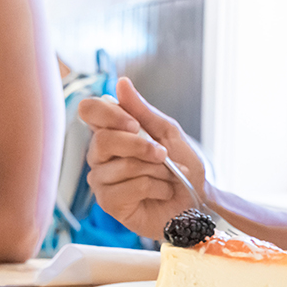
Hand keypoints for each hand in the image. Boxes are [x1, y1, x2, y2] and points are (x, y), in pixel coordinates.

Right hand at [77, 76, 206, 240]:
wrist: (198, 199)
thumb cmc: (182, 165)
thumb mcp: (168, 132)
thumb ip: (143, 110)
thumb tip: (121, 83)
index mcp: (112, 131)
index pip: (89, 111)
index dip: (108, 114)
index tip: (135, 124)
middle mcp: (100, 155)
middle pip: (103, 140)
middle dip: (141, 146)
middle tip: (163, 154)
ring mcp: (102, 180)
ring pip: (122, 165)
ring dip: (157, 170)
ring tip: (169, 177)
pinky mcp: (109, 203)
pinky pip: (129, 188)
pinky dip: (155, 187)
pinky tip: (162, 192)